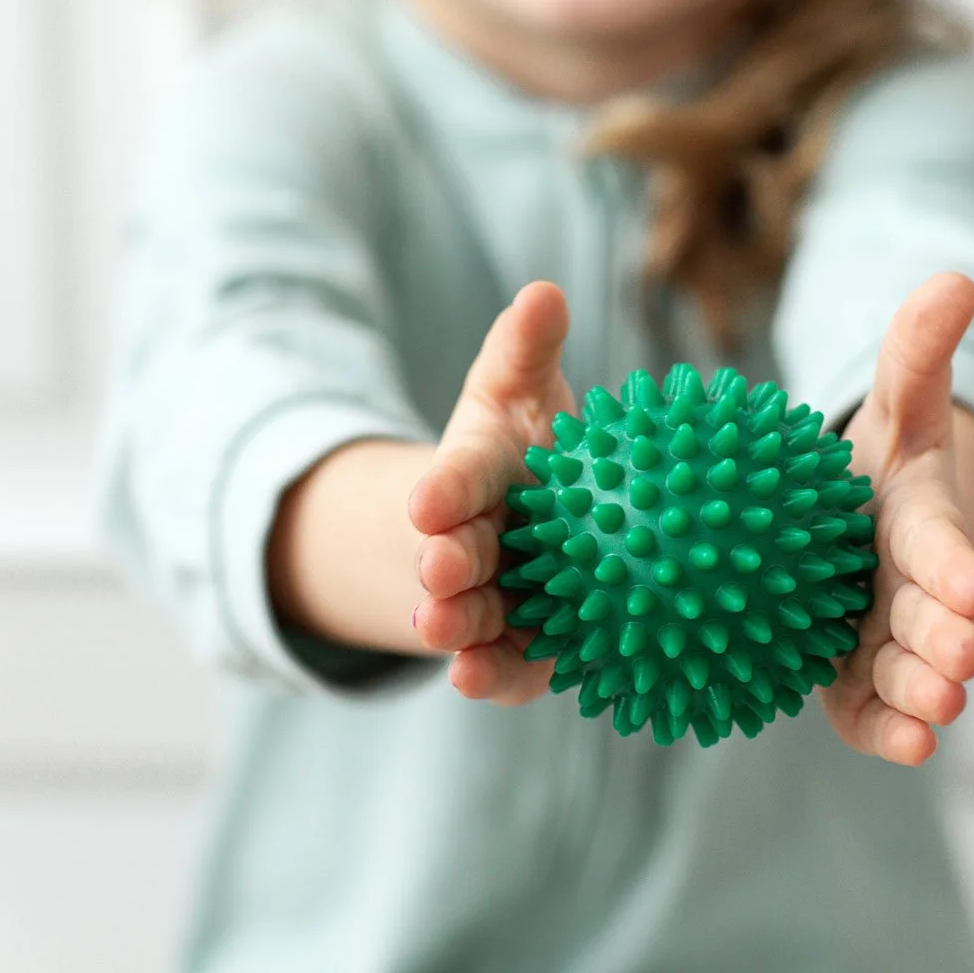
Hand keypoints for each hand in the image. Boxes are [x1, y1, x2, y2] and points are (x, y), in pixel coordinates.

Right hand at [406, 281, 574, 704]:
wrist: (538, 528)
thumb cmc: (532, 447)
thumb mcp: (521, 393)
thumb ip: (526, 349)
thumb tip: (544, 293)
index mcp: (473, 478)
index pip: (455, 481)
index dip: (442, 491)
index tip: (428, 500)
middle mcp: (471, 545)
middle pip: (454, 556)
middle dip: (443, 563)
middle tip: (437, 565)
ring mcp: (491, 601)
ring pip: (467, 618)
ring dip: (454, 624)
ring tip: (442, 628)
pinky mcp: (519, 650)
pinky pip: (501, 667)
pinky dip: (486, 676)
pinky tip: (474, 680)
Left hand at [821, 273, 973, 765]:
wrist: (853, 531)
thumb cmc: (875, 465)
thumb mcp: (898, 403)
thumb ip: (919, 351)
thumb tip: (956, 280)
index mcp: (920, 524)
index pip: (941, 545)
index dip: (957, 565)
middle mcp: (909, 590)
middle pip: (929, 619)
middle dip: (947, 640)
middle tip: (963, 661)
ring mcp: (882, 641)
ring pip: (904, 673)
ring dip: (922, 693)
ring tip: (938, 712)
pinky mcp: (850, 681)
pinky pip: (867, 711)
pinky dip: (887, 730)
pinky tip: (907, 746)